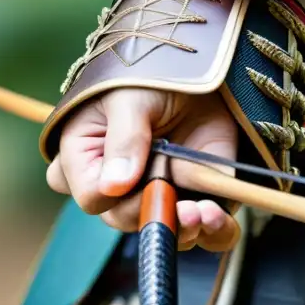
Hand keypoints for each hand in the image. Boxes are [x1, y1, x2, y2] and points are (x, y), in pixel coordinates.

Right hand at [46, 88, 240, 251]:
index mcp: (88, 162)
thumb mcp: (129, 99)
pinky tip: (217, 216)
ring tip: (202, 213)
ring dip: (186, 231)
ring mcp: (162, 194)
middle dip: (155, 216)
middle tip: (182, 206)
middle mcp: (121, 187)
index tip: (138, 184)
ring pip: (167, 233)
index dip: (116, 199)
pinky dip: (215, 231)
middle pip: (128, 221)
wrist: (196, 71)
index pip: (93, 199)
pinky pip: (207, 230)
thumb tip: (114, 186)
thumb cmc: (147, 78)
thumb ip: (124, 139)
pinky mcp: (200, 196)